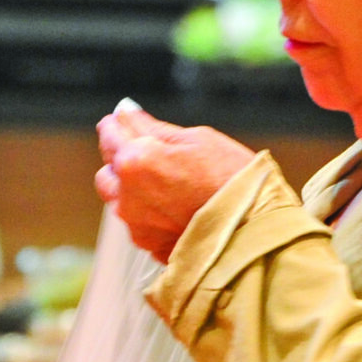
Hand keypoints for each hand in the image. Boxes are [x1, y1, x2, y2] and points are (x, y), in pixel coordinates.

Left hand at [95, 104, 256, 261]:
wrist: (254, 232)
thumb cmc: (231, 179)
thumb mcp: (197, 140)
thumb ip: (154, 128)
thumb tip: (126, 113)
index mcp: (134, 161)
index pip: (109, 135)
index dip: (118, 124)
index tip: (125, 120)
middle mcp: (126, 196)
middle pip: (107, 172)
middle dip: (121, 161)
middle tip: (152, 155)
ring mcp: (136, 226)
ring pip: (119, 202)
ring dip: (132, 191)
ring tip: (168, 187)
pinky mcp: (149, 247)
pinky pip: (139, 225)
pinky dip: (150, 215)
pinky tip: (177, 210)